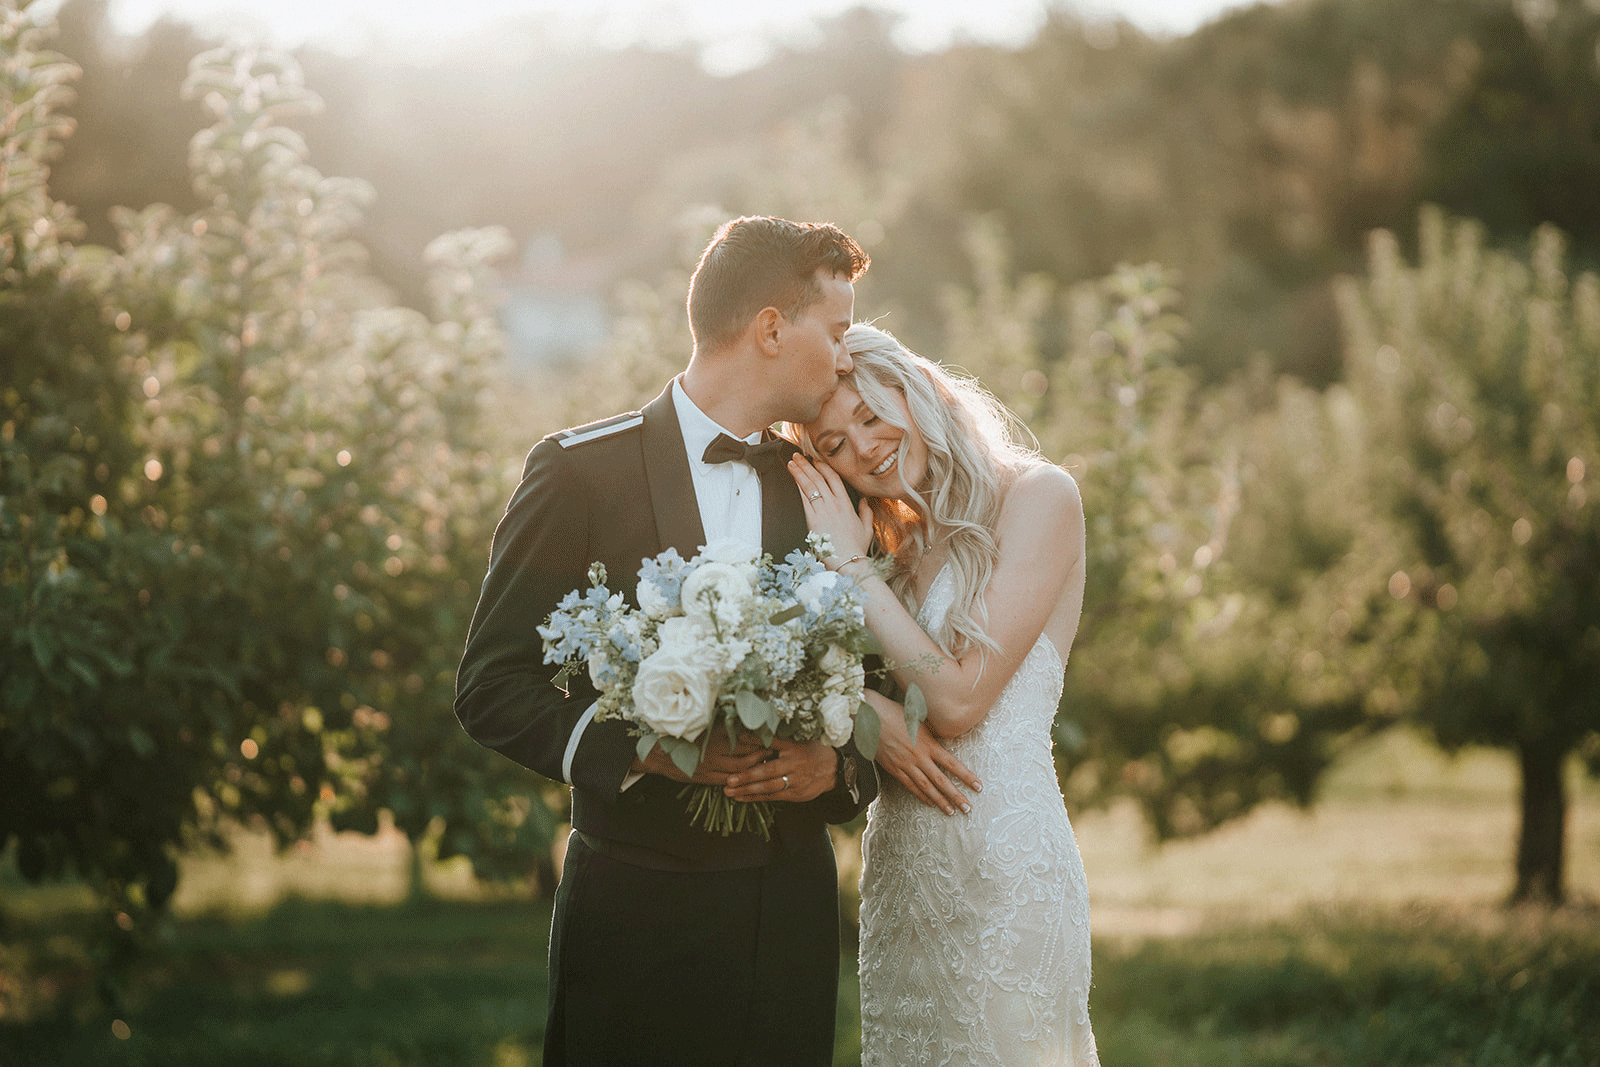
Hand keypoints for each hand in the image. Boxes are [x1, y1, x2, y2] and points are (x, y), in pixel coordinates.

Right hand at [632, 732, 769, 785]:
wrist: (660, 754)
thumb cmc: (683, 737)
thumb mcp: (701, 726)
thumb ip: (719, 725)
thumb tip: (739, 718)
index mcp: (715, 734)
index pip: (744, 735)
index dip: (760, 737)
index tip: (772, 734)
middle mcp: (715, 749)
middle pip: (746, 752)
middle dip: (762, 752)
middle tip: (775, 750)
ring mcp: (711, 765)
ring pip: (740, 768)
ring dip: (754, 766)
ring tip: (765, 762)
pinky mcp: (705, 777)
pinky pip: (727, 779)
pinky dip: (740, 779)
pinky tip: (748, 778)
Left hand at [723, 736, 838, 803]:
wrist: (834, 769)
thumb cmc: (811, 751)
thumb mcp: (797, 740)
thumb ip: (776, 739)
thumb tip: (749, 733)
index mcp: (794, 747)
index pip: (773, 742)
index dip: (756, 740)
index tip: (739, 738)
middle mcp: (794, 764)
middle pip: (768, 770)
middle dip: (747, 776)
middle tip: (729, 779)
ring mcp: (796, 781)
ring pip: (768, 787)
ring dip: (747, 790)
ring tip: (729, 791)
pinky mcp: (796, 794)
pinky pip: (773, 796)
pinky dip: (756, 797)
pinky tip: (741, 798)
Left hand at [789, 455, 874, 566]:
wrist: (848, 561)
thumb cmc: (856, 548)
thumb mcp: (867, 528)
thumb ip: (866, 512)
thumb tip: (865, 500)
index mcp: (847, 504)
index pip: (834, 479)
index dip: (824, 467)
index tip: (816, 460)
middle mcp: (834, 504)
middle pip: (819, 479)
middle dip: (807, 465)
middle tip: (798, 455)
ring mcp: (823, 511)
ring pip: (810, 486)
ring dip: (800, 472)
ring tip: (792, 462)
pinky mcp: (813, 520)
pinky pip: (804, 498)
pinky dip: (798, 486)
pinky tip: (794, 478)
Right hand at [865, 690, 979, 814]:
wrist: (871, 717)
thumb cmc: (896, 713)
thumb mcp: (920, 719)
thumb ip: (934, 731)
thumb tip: (948, 731)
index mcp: (929, 744)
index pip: (952, 764)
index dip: (966, 777)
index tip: (978, 787)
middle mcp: (919, 757)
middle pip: (941, 780)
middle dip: (956, 796)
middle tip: (968, 808)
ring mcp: (906, 765)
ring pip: (926, 787)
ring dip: (940, 801)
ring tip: (951, 811)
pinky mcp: (894, 769)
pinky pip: (910, 786)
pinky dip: (921, 796)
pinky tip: (930, 803)